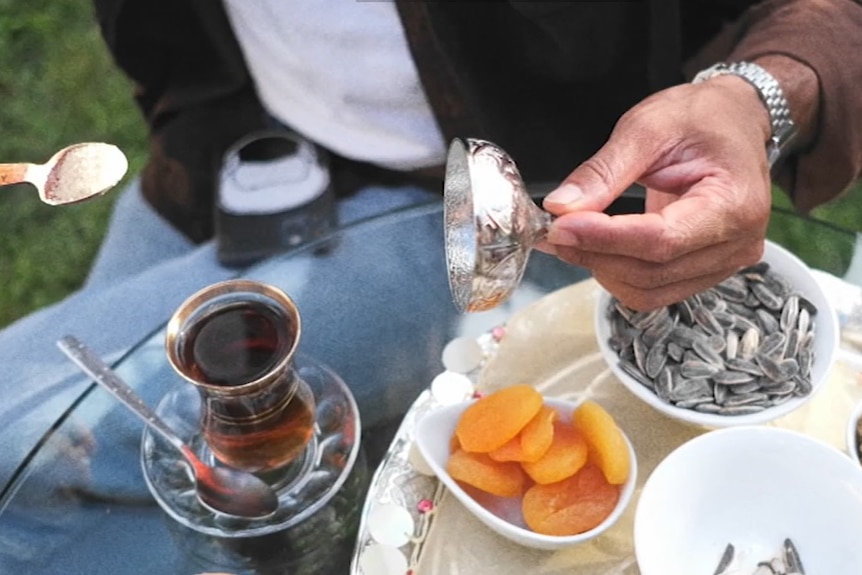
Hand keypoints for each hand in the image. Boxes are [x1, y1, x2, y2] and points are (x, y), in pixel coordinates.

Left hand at [536, 74, 775, 310]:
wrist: (734, 122)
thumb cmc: (700, 118)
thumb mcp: (648, 127)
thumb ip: (604, 171)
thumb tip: (561, 208)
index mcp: (735, 204)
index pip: (662, 239)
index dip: (605, 239)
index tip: (560, 226)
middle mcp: (738, 244)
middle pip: (651, 271)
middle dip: (594, 254)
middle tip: (552, 230)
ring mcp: (724, 263)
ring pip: (648, 289)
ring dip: (600, 268)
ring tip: (568, 238)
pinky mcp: (704, 271)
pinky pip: (653, 289)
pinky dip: (616, 273)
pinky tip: (594, 248)